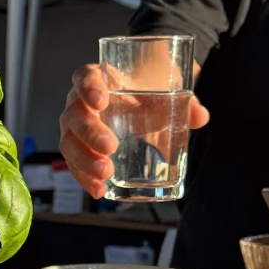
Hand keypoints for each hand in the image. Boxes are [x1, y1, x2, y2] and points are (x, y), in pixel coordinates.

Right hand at [59, 64, 209, 199]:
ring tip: (106, 174)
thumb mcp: (167, 88)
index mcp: (97, 78)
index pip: (84, 77)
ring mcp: (76, 128)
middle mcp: (79, 102)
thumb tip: (199, 117)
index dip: (88, 88)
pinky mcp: (80, 150)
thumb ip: (184, 101)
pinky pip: (75, 165)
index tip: (101, 101)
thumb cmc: (148, 89)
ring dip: (84, 160)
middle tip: (110, 147)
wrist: (142, 99)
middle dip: (90, 133)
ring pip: (69, 143)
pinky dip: (86, 178)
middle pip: (74, 115)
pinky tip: (100, 190)